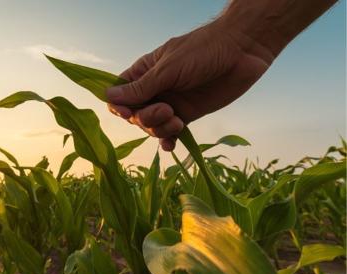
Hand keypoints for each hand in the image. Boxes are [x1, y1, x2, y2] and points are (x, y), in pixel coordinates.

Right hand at [107, 21, 274, 150]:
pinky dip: (168, 140)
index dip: (119, 106)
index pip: (119, 94)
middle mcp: (154, 89)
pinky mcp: (187, 115)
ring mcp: (170, 103)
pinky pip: (170, 133)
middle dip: (146, 118)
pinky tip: (171, 145)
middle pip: (134, 114)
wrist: (242, 51)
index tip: (126, 112)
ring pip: (151, 126)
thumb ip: (141, 87)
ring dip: (159, 129)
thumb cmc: (203, 51)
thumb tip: (109, 98)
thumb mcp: (169, 69)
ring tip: (177, 122)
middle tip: (166, 110)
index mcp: (144, 72)